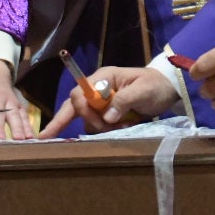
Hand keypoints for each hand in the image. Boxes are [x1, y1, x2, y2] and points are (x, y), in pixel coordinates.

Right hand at [38, 66, 177, 136]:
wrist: (167, 89)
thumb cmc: (156, 86)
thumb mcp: (144, 91)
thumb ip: (125, 100)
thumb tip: (106, 117)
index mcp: (104, 77)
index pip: (80, 93)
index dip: (83, 110)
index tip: (100, 123)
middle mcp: (97, 88)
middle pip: (72, 104)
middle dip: (62, 120)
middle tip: (47, 136)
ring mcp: (100, 101)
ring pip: (83, 117)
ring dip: (96, 127)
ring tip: (120, 128)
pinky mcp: (105, 112)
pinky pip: (93, 123)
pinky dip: (101, 130)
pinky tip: (117, 129)